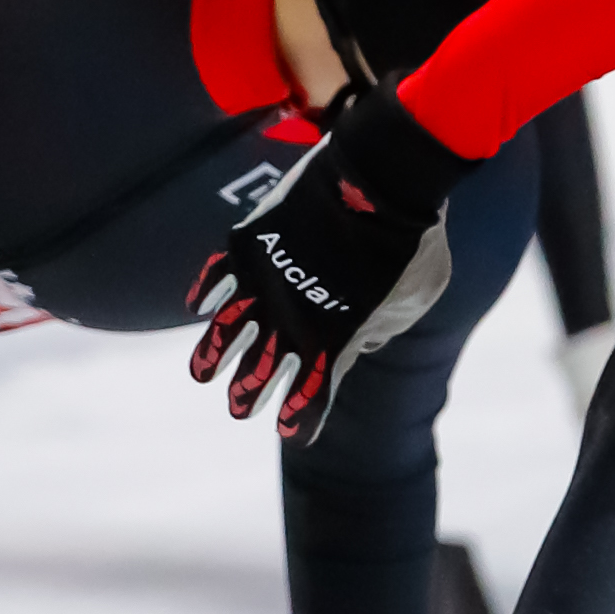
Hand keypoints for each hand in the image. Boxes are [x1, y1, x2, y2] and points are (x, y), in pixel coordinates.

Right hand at [188, 86, 472, 439]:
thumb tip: (360, 336)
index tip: (293, 433)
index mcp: (335, 340)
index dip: (302, 416)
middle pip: (263, 369)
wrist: (384, 179)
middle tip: (240, 409)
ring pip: (228, 330)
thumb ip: (383, 326)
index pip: (313, 394)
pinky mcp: (251, 242)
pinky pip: (219, 275)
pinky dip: (208, 293)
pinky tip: (200, 308)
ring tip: (202, 375)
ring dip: (213, 356)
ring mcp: (266, 280)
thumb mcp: (413, 301)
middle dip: (250, 393)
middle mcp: (292, 319)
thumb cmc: (414, 242)